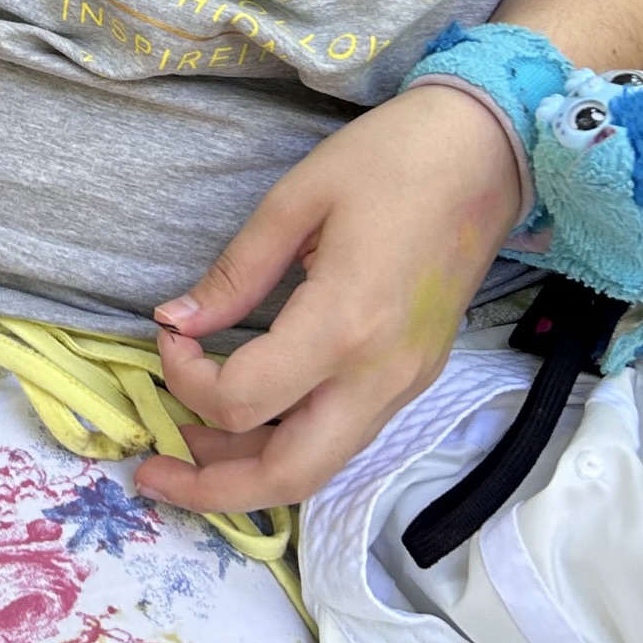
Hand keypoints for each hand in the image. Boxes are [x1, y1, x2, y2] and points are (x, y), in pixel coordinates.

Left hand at [139, 82, 523, 514]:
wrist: (488, 154)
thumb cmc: (391, 159)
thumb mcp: (296, 199)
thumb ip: (235, 273)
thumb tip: (176, 323)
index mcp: (345, 325)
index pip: (243, 400)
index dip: (186, 382)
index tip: (170, 336)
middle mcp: (379, 375)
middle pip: (288, 475)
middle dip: (212, 489)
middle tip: (153, 472)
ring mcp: (404, 386)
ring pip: (320, 468)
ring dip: (250, 472)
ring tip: (190, 445)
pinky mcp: (415, 379)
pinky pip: (345, 438)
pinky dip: (291, 445)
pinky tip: (251, 419)